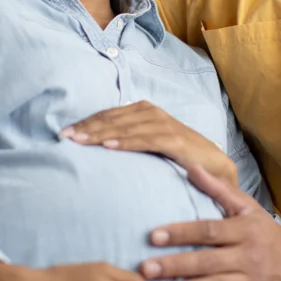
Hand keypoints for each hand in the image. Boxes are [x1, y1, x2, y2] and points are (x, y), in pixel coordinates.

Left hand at [62, 101, 237, 187]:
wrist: (216, 167)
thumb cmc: (179, 158)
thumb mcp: (150, 146)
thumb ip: (129, 141)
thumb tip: (97, 147)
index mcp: (144, 112)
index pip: (109, 115)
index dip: (87, 122)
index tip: (64, 134)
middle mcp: (153, 114)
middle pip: (114, 119)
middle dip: (88, 127)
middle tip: (65, 137)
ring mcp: (165, 126)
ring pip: (127, 128)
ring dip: (102, 133)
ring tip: (81, 141)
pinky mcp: (176, 141)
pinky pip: (147, 140)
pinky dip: (127, 142)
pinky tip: (110, 146)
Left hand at [140, 166, 280, 280]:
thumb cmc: (268, 235)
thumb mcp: (248, 209)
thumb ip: (218, 189)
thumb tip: (190, 166)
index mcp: (244, 230)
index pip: (209, 230)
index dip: (181, 232)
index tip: (154, 235)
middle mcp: (248, 257)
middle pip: (207, 261)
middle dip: (176, 265)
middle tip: (146, 268)